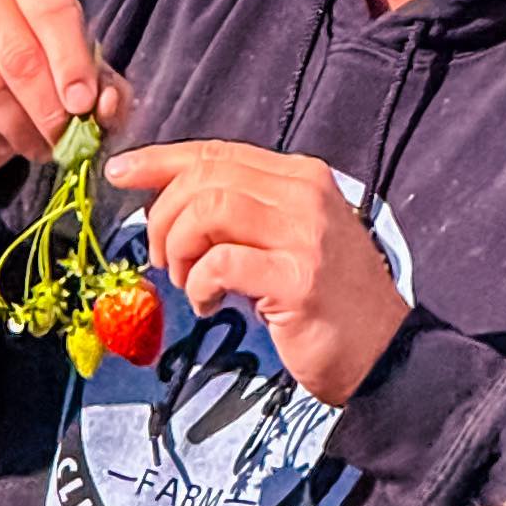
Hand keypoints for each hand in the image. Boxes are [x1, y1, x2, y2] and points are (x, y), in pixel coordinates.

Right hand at [0, 0, 126, 226]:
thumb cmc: (29, 91)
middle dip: (47, 108)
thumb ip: (104, 94)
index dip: (72, 61)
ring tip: (33, 145)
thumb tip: (105, 107)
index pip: (53, 10)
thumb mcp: (74, 89)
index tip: (83, 106)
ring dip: (17, 128)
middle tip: (62, 141)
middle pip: (19, 55)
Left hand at [109, 142, 411, 405]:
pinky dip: (198, 285)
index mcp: (301, 177)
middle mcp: (305, 196)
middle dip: (164, 216)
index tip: (121, 173)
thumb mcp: (287, 238)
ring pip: (207, 211)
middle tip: (163, 258)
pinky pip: (220, 264)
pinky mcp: (297, 279)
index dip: (160, 160)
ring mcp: (305, 235)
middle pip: (205, 178)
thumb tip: (170, 203)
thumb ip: (242, 213)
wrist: (384, 353)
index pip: (217, 152)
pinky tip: (209, 304)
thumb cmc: (326, 300)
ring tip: (185, 280)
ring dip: (179, 248)